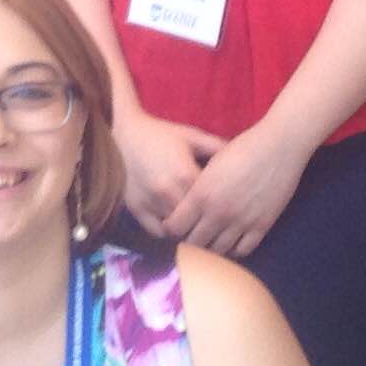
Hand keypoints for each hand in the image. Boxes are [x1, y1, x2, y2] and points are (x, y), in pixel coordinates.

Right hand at [112, 106, 224, 232]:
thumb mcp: (191, 136)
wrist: (122, 132)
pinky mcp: (137, 209)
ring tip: (200, 230)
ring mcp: (151, 203)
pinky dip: (169, 232)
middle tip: (219, 228)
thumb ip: (217, 147)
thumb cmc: (160, 134)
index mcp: (186, 174)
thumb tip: (242, 156)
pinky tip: (177, 227)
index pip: (211, 203)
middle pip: (195, 222)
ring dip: (188, 231)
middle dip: (207, 225)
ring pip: (177, 231)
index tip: (231, 213)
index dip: (222, 209)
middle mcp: (168, 192)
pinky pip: (157, 232)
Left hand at [162, 125, 307, 257]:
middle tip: (191, 237)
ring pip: (218, 251)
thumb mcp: (211, 165)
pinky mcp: (261, 226)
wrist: (279, 146)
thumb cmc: (242, 149)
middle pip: (194, 244)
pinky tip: (231, 242)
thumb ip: (197, 188)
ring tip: (210, 241)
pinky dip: (234, 250)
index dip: (172, 229)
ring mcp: (241, 221)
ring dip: (211, 249)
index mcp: (202, 194)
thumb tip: (184, 206)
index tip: (175, 227)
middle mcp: (219, 212)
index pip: (175, 227)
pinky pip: (243, 250)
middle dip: (189, 242)